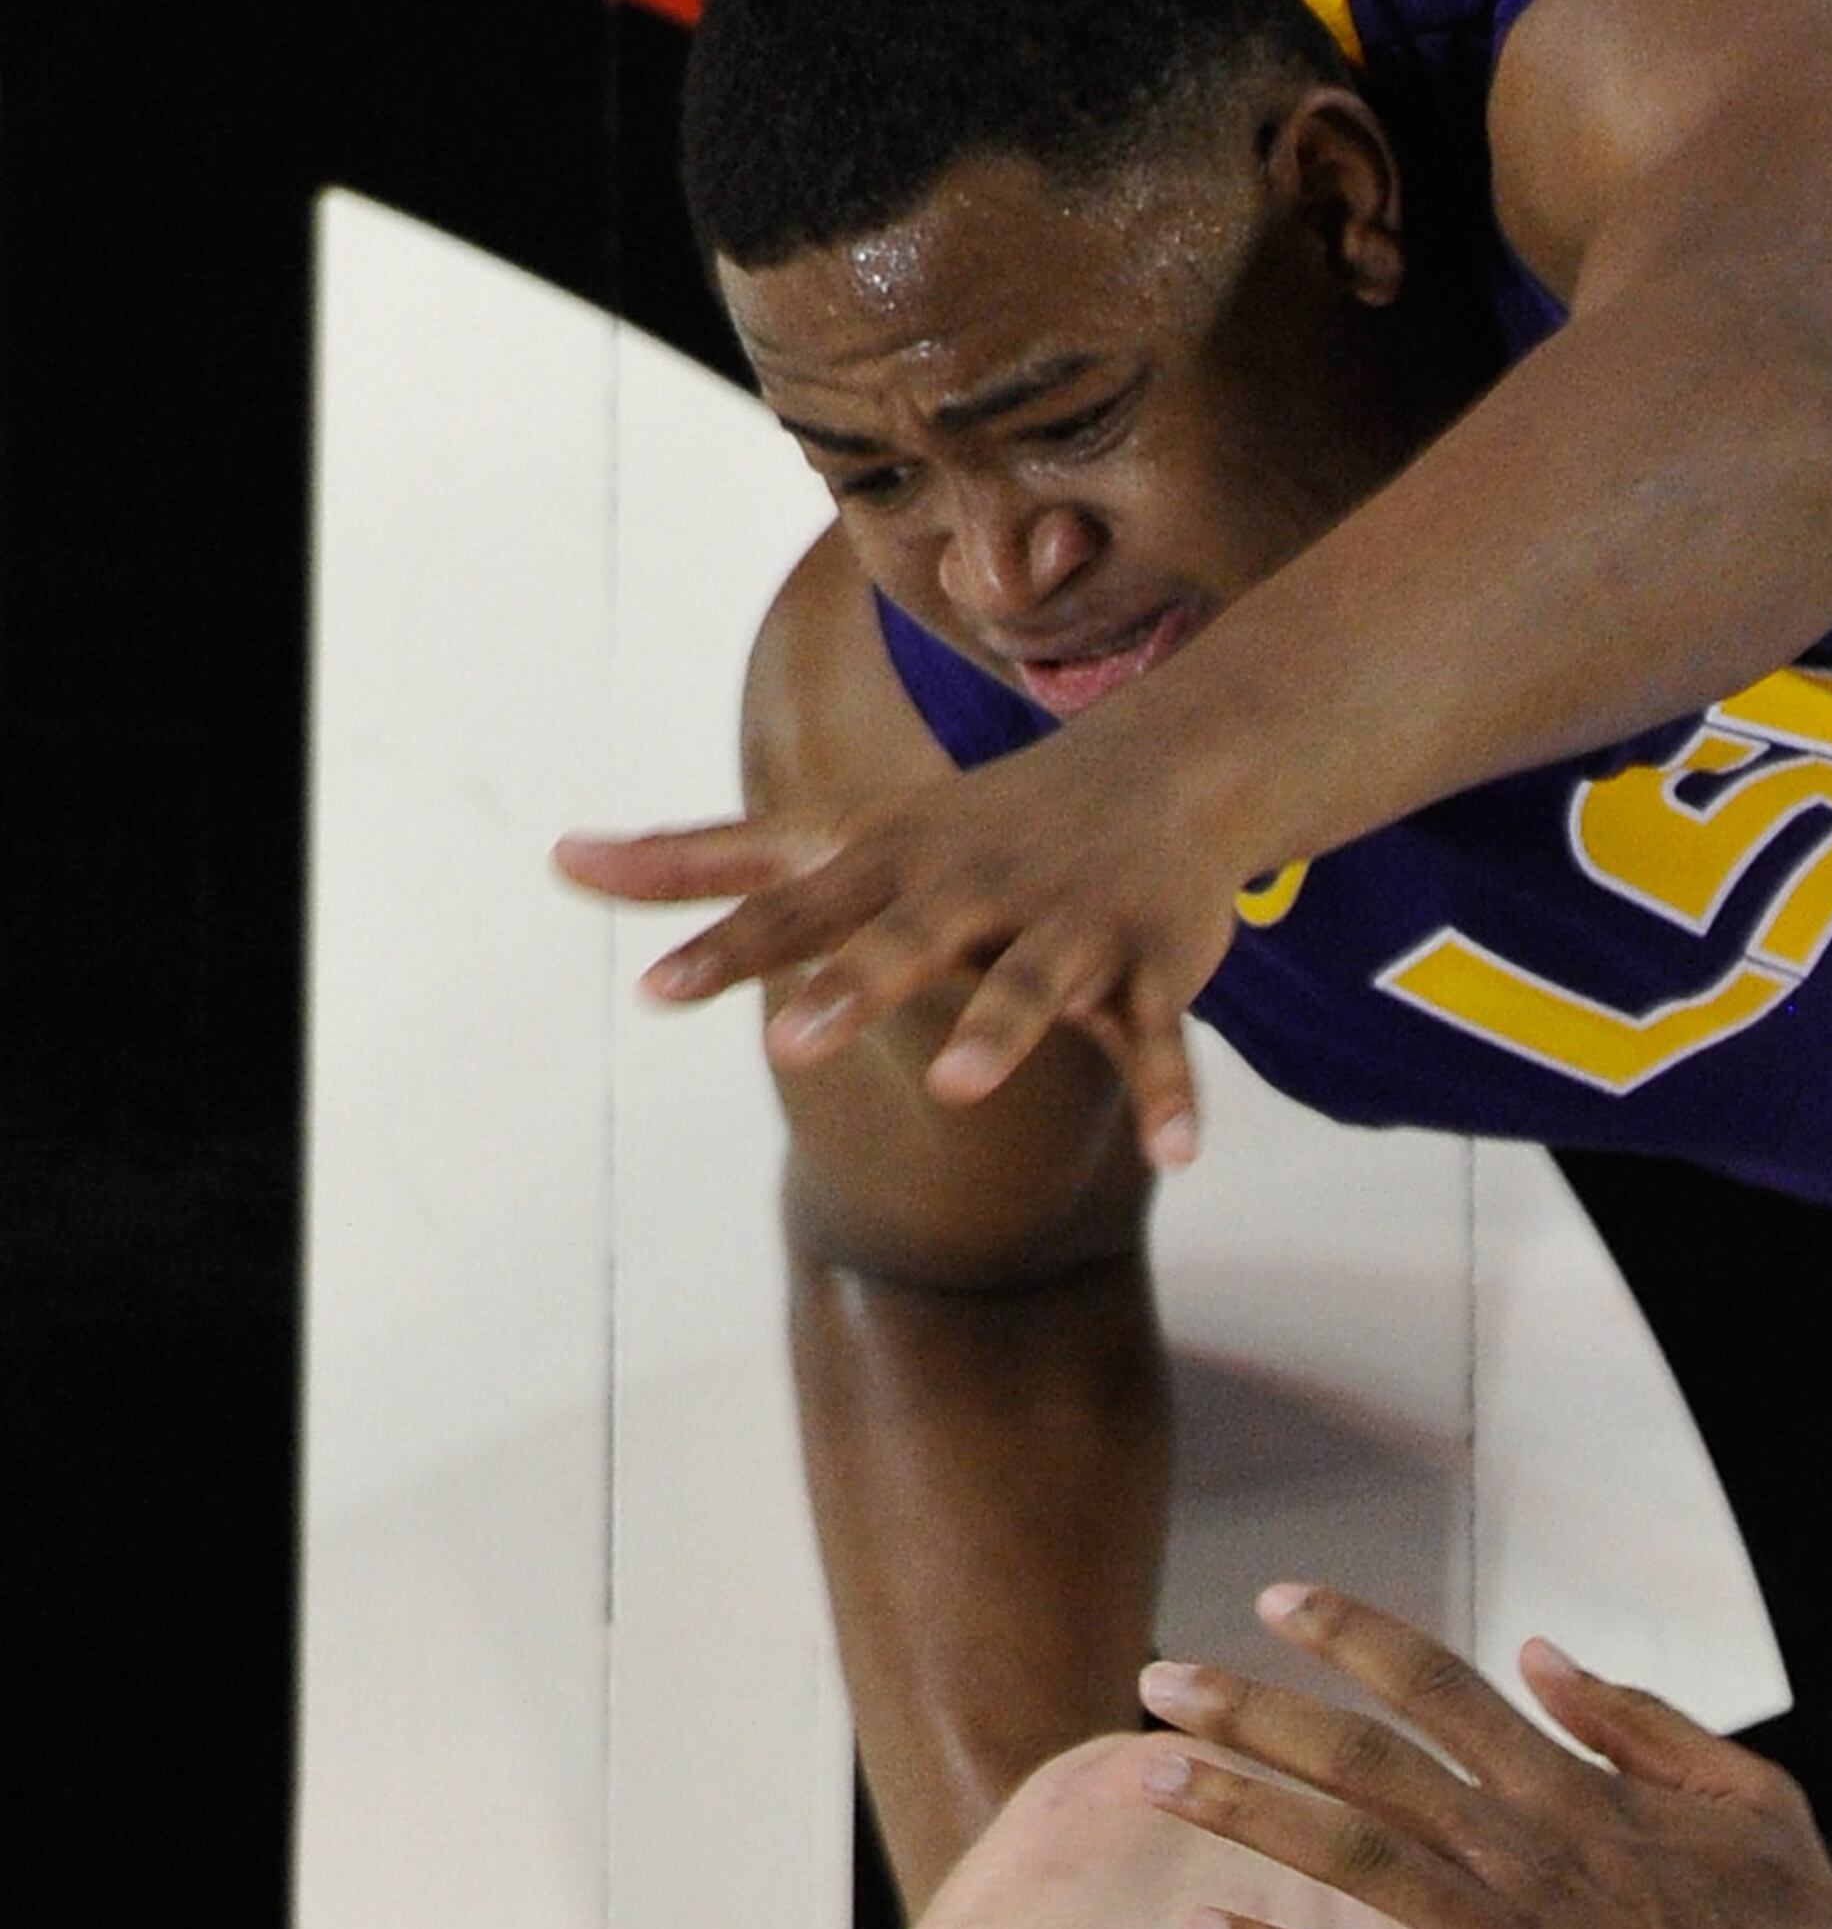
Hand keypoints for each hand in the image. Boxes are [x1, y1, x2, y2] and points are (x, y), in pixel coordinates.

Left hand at [555, 688, 1263, 1170]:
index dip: (729, 949)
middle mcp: (975, 891)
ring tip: (957, 1086)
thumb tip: (560, 859)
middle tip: (789, 1040)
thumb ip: (702, 860)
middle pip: (907, 940)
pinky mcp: (1149, 970)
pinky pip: (1158, 1041)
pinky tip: (1173, 1157)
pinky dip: (1170, 1094)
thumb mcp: (834, 835)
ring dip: (999, 1032)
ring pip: (1031, 985)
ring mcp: (1065, 930)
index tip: (655, 990)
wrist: (1159, 771)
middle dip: (857, 983)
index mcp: (895, 866)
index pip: (800, 909)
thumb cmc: (967, 823)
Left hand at [1138, 1591, 1831, 1928]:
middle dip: (1254, 1712)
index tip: (1277, 1599)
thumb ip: (1642, 1723)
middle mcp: (1525, 1852)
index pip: (1444, 1687)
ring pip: (1349, 1855)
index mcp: (1578, 1792)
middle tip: (1157, 1680)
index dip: (1355, 1635)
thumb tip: (1540, 1653)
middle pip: (1366, 1760)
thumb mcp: (1748, 1798)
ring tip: (1148, 1776)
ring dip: (1243, 1811)